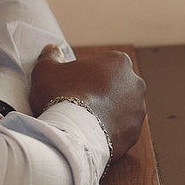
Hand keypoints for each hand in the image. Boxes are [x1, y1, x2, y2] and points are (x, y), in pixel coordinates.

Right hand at [29, 45, 146, 161]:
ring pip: (121, 109)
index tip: (73, 85)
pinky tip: (92, 134)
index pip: (103, 64)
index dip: (86, 74)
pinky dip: (109, 131)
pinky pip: (121, 130)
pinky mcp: (135, 132)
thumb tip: (52, 49)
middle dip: (101, 93)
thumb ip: (50, 57)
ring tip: (84, 121)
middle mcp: (136, 83)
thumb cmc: (60, 95)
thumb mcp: (46, 70)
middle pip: (115, 86)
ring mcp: (138, 109)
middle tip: (78, 103)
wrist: (72, 133)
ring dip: (107, 112)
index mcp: (119, 62)